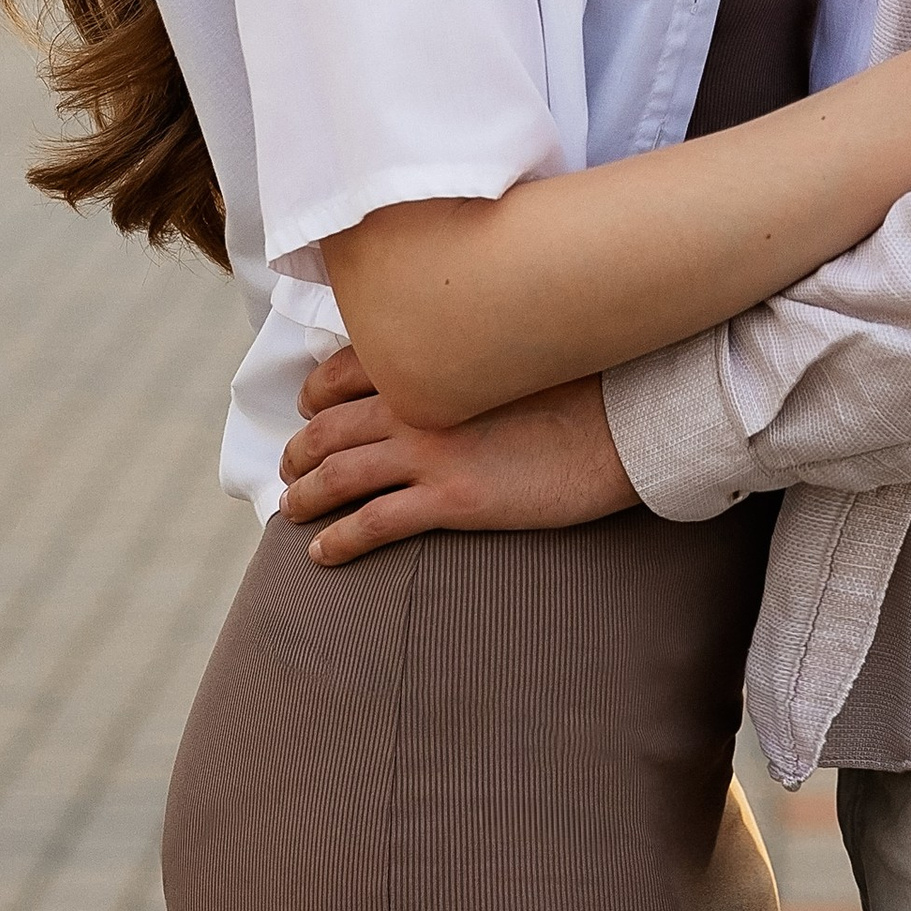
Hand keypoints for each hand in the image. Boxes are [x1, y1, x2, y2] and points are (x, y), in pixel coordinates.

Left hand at [278, 369, 634, 562]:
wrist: (620, 427)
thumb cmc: (581, 390)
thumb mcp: (514, 356)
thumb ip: (468, 362)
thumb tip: (450, 373)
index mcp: (432, 363)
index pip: (344, 370)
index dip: (315, 394)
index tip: (309, 408)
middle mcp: (419, 403)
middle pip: (330, 428)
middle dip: (299, 452)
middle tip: (290, 470)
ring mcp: (431, 453)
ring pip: (338, 475)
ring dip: (305, 495)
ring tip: (292, 511)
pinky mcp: (450, 500)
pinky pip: (374, 524)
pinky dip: (339, 540)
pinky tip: (323, 554)